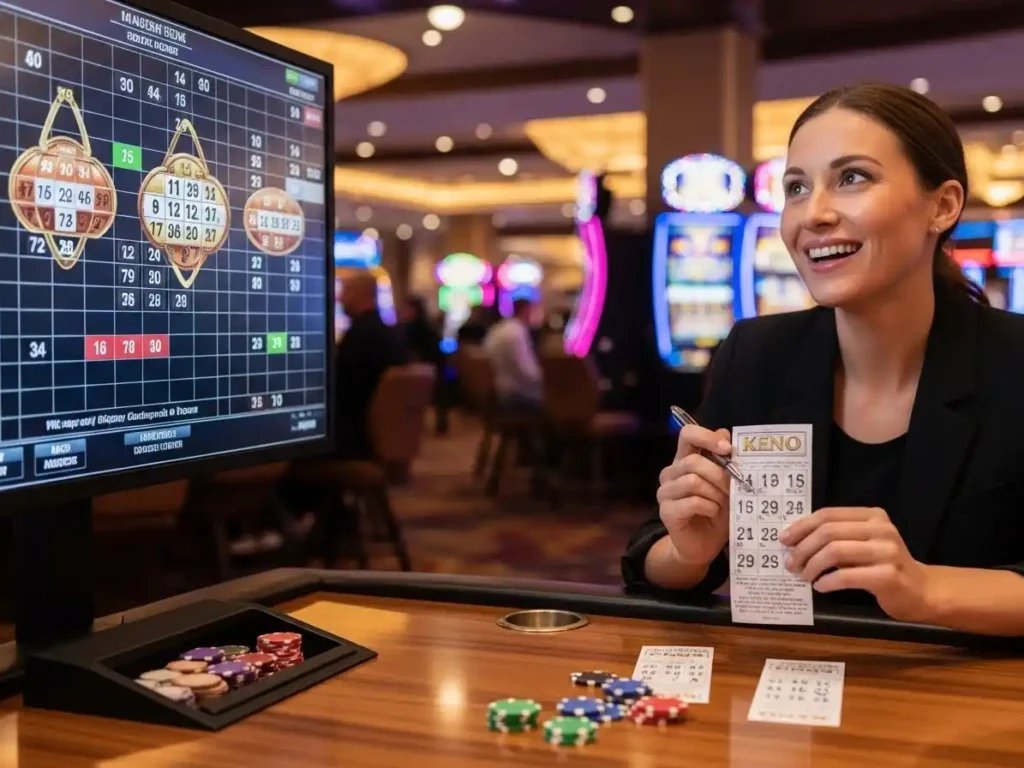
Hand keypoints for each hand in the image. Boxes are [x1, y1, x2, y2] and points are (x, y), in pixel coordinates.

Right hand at [656, 424, 732, 566]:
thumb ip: (724, 461)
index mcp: (684, 460)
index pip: (687, 434)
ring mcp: (665, 492)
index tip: (727, 448)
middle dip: (720, 475)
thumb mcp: (726, 485)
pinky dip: (710, 507)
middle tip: (735, 488)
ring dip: (716, 494)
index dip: (706, 437)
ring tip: (723, 504)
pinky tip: (713, 513)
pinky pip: (693, 502)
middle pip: (694, 462)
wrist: (703, 545)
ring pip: (693, 481)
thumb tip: (725, 432)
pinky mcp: (666, 511)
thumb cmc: (715, 512)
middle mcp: (671, 473)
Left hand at [781, 507, 933, 622]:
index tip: (784, 540)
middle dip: (803, 548)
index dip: (802, 527)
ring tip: (805, 576)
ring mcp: (887, 552)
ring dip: (812, 565)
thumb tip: (795, 540)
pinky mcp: (888, 576)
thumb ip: (838, 536)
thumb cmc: (885, 566)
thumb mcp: (864, 542)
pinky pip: (846, 576)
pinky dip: (827, 582)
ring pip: (834, 552)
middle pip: (828, 532)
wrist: (922, 591)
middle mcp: (881, 529)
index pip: (827, 515)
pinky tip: (821, 586)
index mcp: (873, 516)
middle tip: (791, 564)